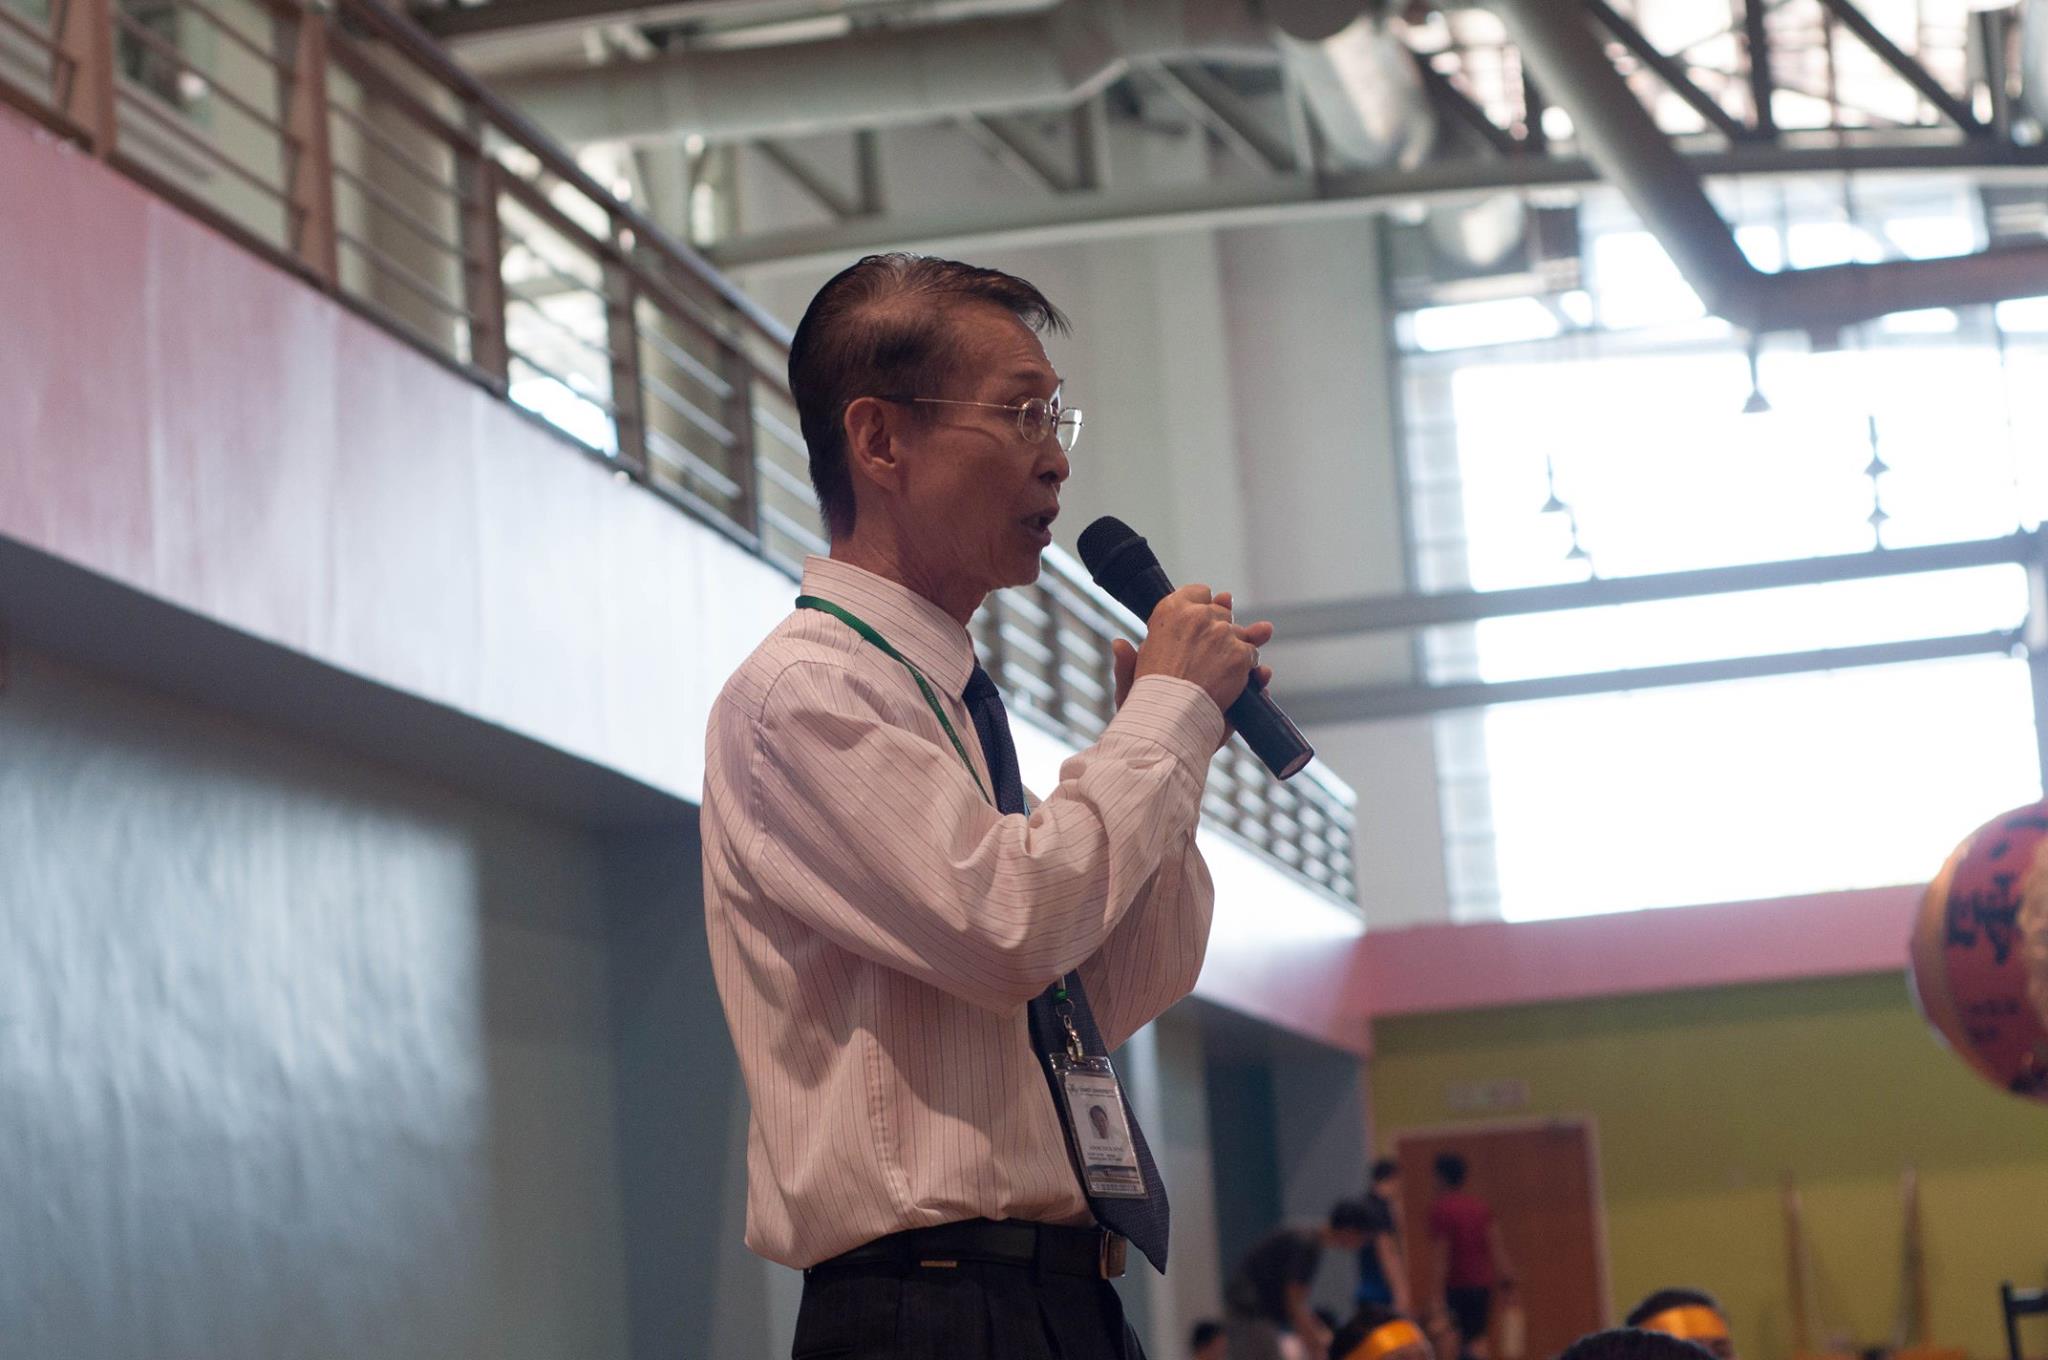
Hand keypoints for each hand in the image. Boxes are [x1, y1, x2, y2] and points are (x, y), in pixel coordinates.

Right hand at [1118, 586, 1272, 716]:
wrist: (1169, 723)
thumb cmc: (1147, 704)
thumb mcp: (1129, 681)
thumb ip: (1128, 660)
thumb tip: (1119, 643)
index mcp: (1170, 612)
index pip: (1198, 593)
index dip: (1201, 609)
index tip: (1200, 623)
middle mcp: (1198, 616)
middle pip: (1222, 612)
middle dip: (1220, 629)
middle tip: (1210, 653)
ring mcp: (1222, 634)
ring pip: (1240, 633)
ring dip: (1236, 648)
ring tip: (1223, 671)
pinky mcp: (1240, 654)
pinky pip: (1252, 655)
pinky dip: (1250, 668)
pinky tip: (1239, 679)